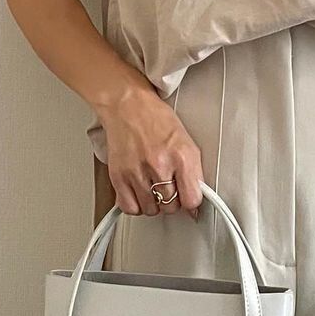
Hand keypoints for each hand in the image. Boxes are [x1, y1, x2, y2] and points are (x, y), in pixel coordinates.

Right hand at [96, 86, 204, 218]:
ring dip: (153, 202)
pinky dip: (135, 205)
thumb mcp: (186, 143)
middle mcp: (160, 165)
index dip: (190, 202)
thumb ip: (194, 173)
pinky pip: (130, 208)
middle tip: (167, 185)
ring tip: (152, 185)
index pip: (192, 199)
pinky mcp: (119, 176)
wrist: (128, 105)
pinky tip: (138, 192)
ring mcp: (137, 172)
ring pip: (151, 210)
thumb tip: (195, 202)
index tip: (187, 198)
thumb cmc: (157, 120)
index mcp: (182, 156)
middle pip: (171, 206)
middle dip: (171, 200)